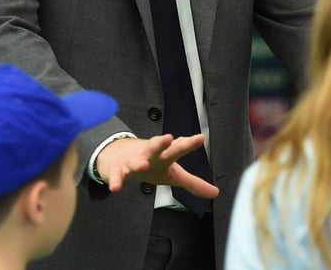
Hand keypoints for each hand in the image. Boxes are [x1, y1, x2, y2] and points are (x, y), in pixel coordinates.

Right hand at [95, 133, 219, 199]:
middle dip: (161, 143)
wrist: (118, 156)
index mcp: (164, 155)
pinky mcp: (118, 170)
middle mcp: (150, 154)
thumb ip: (193, 183)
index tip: (200, 138)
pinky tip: (116, 187)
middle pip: (156, 147)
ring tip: (143, 164)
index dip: (189, 143)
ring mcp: (133, 161)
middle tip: (169, 138)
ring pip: (136, 160)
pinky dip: (116, 181)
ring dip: (139, 161)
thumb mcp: (173, 174)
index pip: (179, 148)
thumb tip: (215, 192)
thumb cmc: (150, 163)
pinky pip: (117, 176)